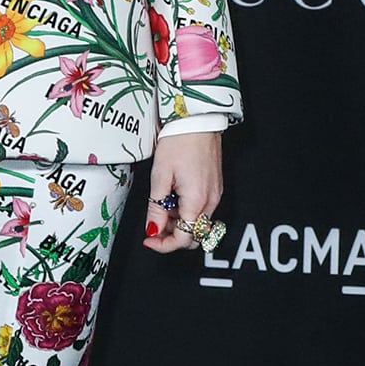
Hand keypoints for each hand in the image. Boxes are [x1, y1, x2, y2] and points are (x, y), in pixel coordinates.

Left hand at [144, 130, 222, 253]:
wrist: (197, 121)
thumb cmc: (179, 142)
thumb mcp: (160, 176)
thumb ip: (157, 207)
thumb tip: (153, 230)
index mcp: (197, 201)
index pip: (184, 238)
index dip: (164, 245)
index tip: (149, 239)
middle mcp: (211, 201)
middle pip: (194, 235)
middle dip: (173, 236)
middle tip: (155, 223)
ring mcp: (215, 194)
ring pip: (198, 223)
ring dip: (179, 222)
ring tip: (162, 203)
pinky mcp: (216, 187)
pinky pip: (203, 210)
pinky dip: (187, 211)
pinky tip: (174, 196)